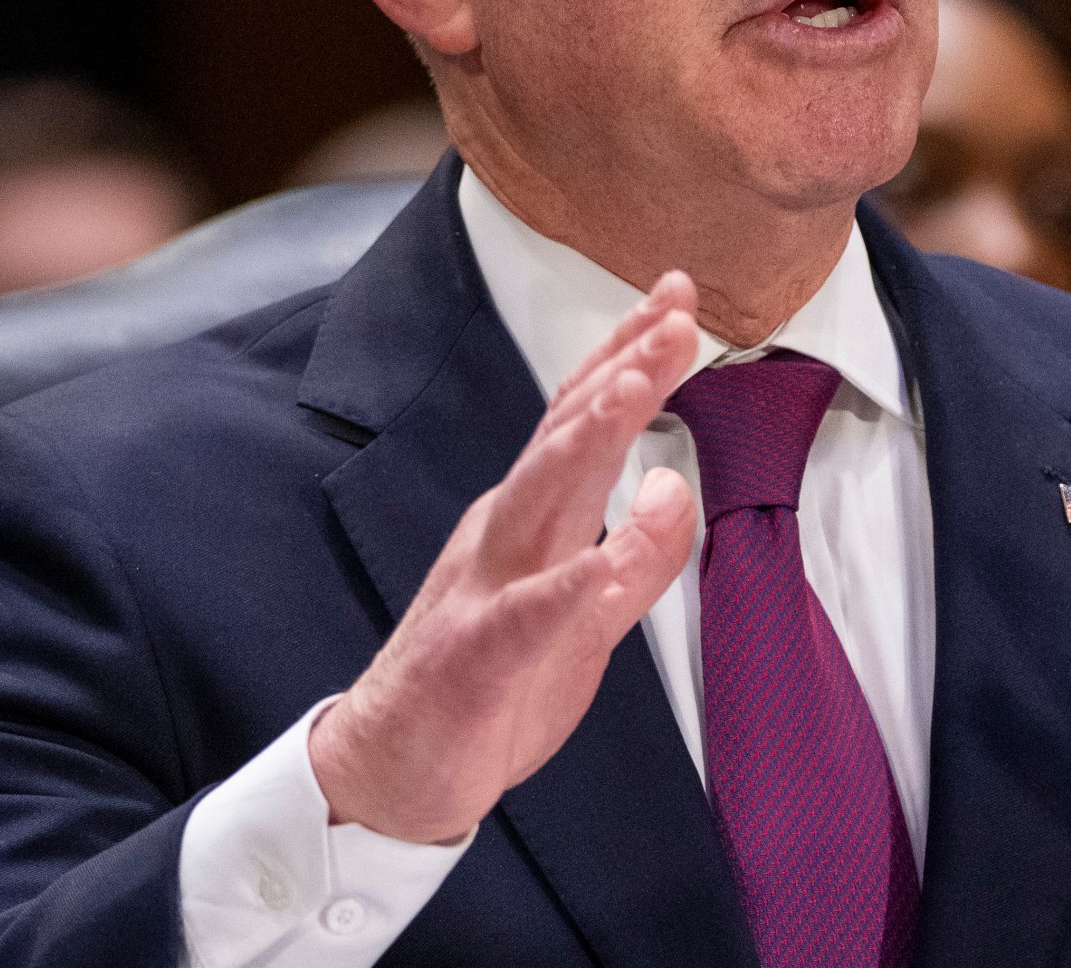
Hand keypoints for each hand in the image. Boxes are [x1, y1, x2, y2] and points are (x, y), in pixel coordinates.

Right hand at [310, 272, 701, 842]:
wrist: (391, 773)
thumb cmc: (491, 686)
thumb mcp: (590, 619)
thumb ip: (640, 553)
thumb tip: (675, 482)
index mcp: (531, 519)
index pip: (583, 421)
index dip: (630, 357)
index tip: (679, 296)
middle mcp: (505, 537)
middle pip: (564, 438)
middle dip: (621, 371)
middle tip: (675, 314)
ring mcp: (483, 592)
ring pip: (536, 503)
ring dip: (585, 443)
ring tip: (636, 390)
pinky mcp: (474, 661)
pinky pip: (522, 621)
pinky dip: (564, 590)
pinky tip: (602, 566)